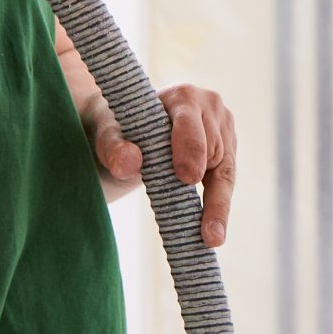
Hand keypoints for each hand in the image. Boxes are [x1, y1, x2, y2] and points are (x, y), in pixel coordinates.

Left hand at [85, 82, 238, 246]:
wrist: (128, 124)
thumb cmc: (116, 127)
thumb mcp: (106, 133)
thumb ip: (113, 146)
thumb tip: (129, 165)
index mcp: (182, 95)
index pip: (190, 126)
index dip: (190, 151)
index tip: (187, 179)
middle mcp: (209, 106)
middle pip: (213, 150)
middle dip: (208, 189)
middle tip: (208, 232)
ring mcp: (222, 126)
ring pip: (225, 168)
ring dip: (217, 203)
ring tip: (212, 238)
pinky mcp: (227, 146)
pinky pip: (227, 179)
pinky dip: (219, 206)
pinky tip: (216, 232)